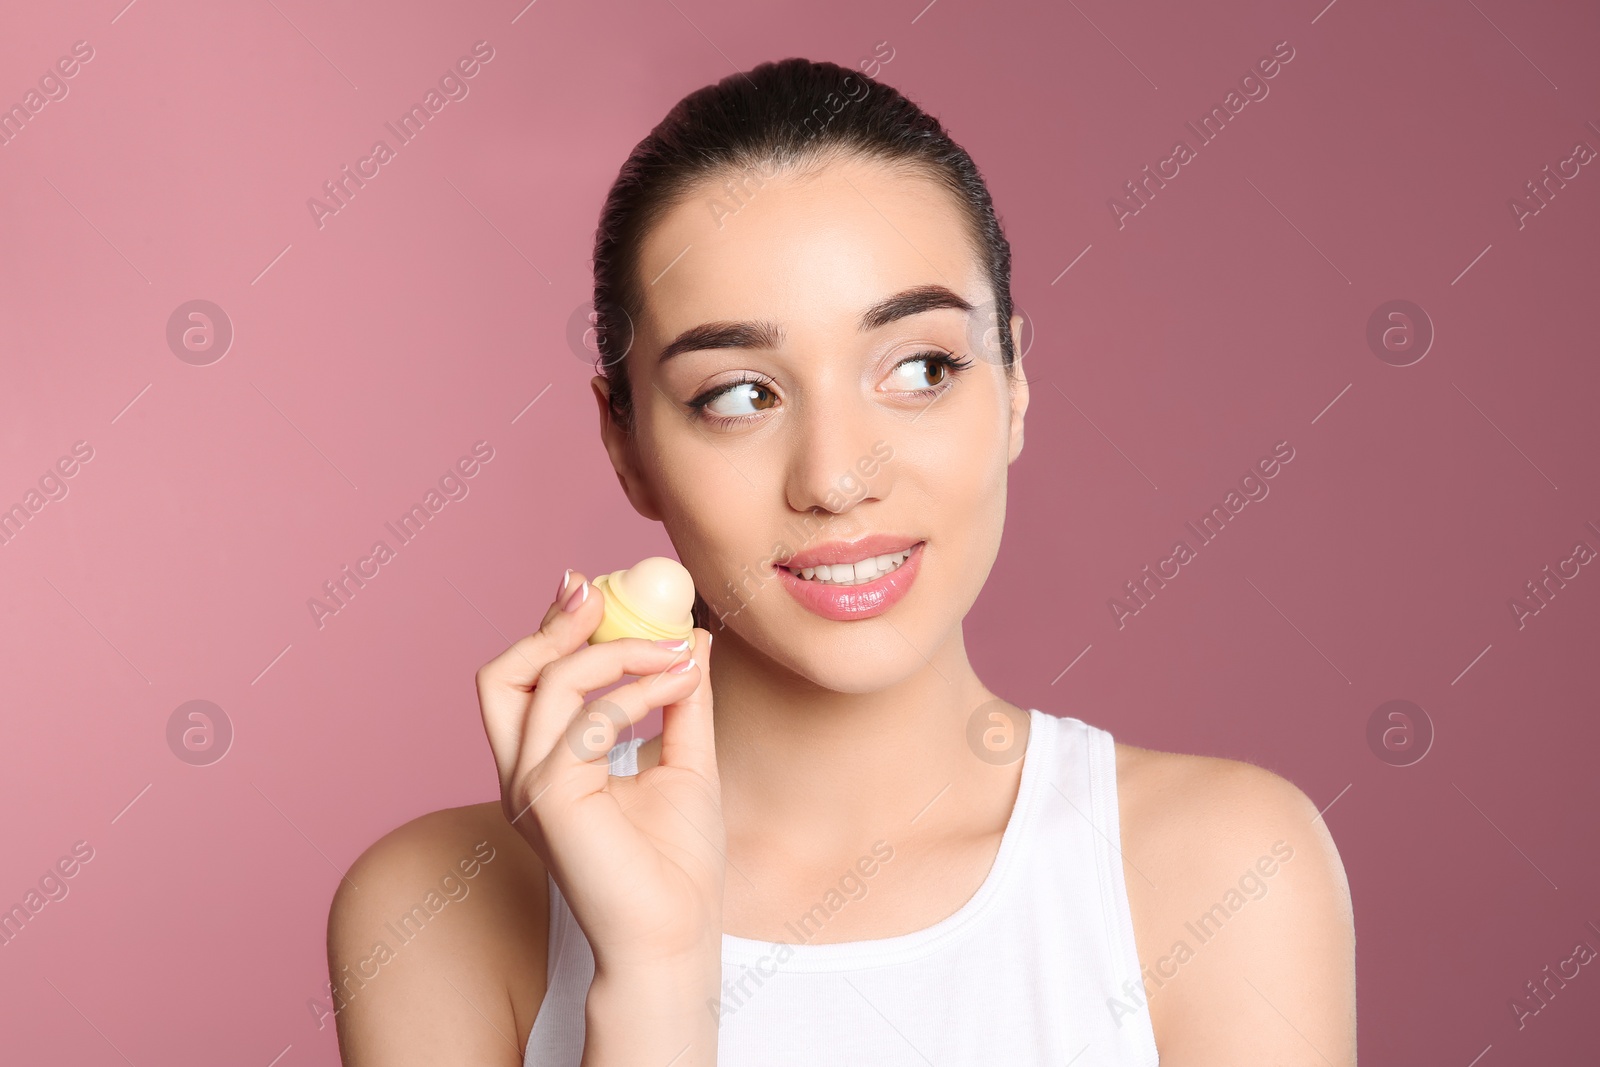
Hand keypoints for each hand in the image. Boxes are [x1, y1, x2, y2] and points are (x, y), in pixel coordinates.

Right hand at [475, 570, 724, 969]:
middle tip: (605, 591)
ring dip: (617, 650)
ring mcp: (529, 786)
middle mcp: (525, 772)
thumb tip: (693, 638)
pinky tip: (677, 685)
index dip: (557, 627)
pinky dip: (634, 690)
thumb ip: (681, 700)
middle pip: (503, 674)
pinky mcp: (547, 799)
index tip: (602, 588)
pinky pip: (583, 719)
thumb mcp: (687, 761)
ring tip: (676, 649)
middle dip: (553, 624)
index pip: (529, 679)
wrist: (676, 937)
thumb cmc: (677, 866)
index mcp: (547, 764)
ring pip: (544, 682)